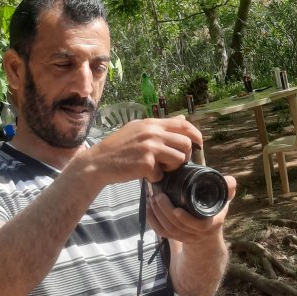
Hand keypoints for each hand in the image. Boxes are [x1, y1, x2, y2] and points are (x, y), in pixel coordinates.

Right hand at [88, 116, 202, 185]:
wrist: (97, 162)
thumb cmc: (118, 148)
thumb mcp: (137, 129)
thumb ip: (159, 126)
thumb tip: (182, 118)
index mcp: (151, 123)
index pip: (183, 124)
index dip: (195, 134)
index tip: (199, 144)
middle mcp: (152, 132)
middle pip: (186, 143)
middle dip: (185, 156)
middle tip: (173, 163)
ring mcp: (149, 147)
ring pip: (179, 159)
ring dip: (172, 168)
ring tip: (158, 168)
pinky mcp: (146, 163)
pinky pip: (162, 174)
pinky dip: (154, 178)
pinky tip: (144, 174)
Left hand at [146, 175, 236, 244]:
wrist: (208, 232)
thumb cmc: (214, 211)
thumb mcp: (223, 200)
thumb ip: (227, 189)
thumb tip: (230, 180)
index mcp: (211, 223)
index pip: (198, 225)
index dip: (186, 219)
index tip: (176, 209)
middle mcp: (198, 234)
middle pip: (178, 226)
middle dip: (166, 211)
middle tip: (158, 195)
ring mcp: (185, 237)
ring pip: (168, 230)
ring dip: (158, 215)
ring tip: (152, 199)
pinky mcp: (175, 238)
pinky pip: (161, 232)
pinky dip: (153, 221)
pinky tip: (148, 209)